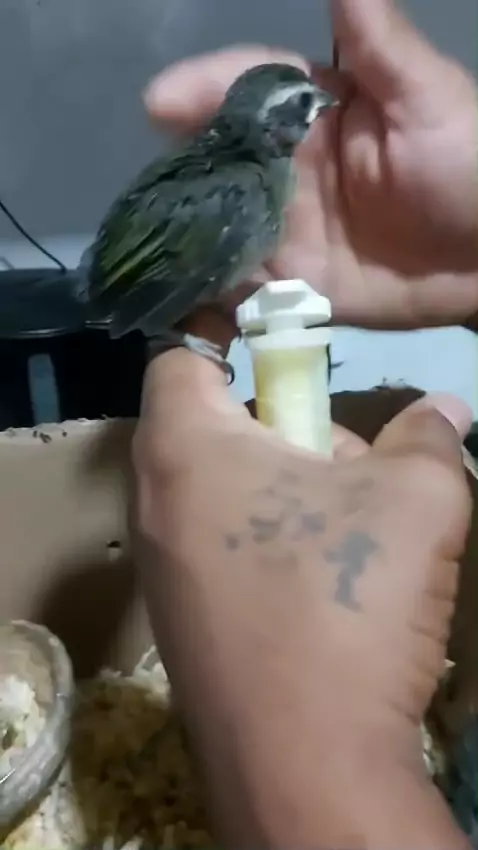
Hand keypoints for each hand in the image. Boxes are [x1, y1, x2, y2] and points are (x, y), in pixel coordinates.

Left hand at [133, 350, 471, 847]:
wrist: (306, 765)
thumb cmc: (346, 603)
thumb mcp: (417, 499)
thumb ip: (429, 437)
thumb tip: (443, 410)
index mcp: (186, 449)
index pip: (181, 356)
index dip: (229, 335)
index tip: (282, 342)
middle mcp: (154, 503)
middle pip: (214, 427)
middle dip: (287, 429)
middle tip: (349, 461)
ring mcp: (163, 570)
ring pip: (226, 493)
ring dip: (289, 492)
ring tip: (353, 532)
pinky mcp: (184, 623)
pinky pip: (224, 550)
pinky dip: (272, 545)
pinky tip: (327, 586)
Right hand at [144, 0, 477, 329]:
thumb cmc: (467, 167)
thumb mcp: (427, 97)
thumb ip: (378, 44)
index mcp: (317, 113)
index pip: (249, 90)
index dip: (204, 89)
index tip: (162, 103)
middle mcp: (291, 167)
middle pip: (222, 157)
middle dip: (183, 163)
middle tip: (148, 178)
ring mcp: (287, 225)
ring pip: (222, 217)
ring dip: (188, 225)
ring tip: (151, 235)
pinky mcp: (293, 279)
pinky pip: (242, 279)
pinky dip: (212, 282)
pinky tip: (183, 283)